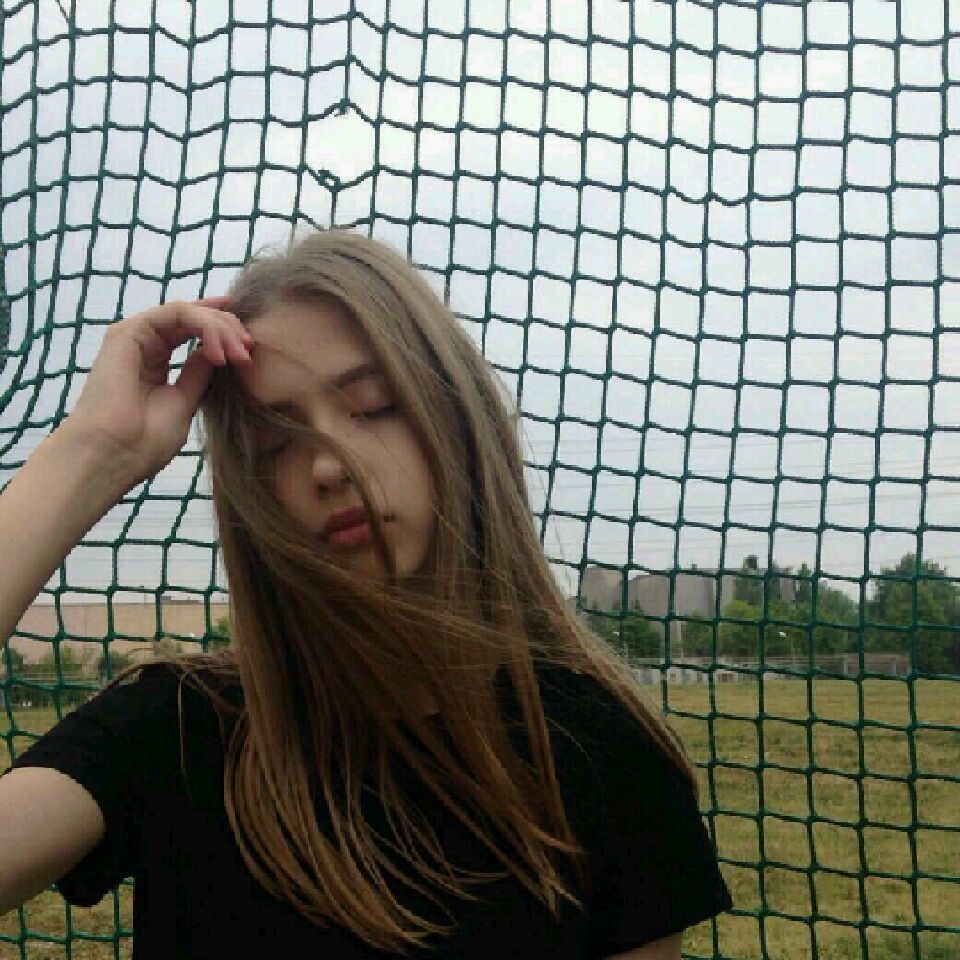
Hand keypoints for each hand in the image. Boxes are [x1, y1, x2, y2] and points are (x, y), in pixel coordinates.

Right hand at [65, 296, 252, 486]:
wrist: (114, 454)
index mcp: (156, 362)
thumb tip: (215, 353)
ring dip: (219, 328)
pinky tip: (217, 352)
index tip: (250, 344)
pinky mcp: (128, 332)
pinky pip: (174, 313)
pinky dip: (203, 326)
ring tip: (237, 354)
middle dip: (228, 330)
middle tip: (248, 351)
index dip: (224, 331)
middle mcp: (144, 345)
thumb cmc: (145, 441)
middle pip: (193, 320)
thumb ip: (198, 374)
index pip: (193, 333)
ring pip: (187, 313)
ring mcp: (135, 337)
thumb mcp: (185, 402)